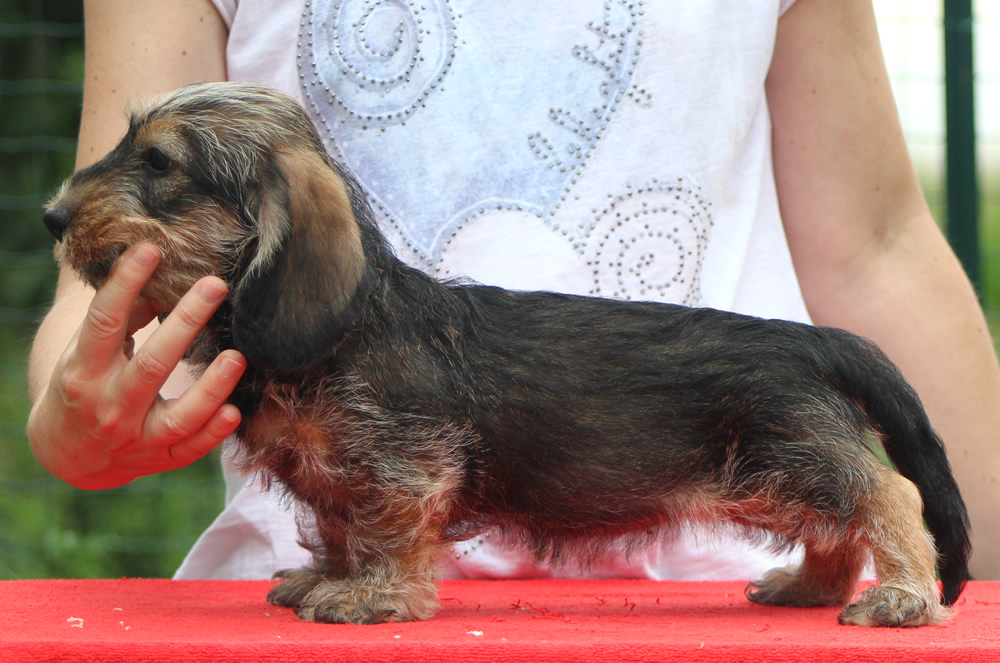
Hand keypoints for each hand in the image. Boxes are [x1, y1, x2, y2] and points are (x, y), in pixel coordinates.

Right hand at [27, 243, 245, 488]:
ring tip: (238, 356)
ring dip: (210, 387)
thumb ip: (122, 313)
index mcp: (84, 368)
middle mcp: (108, 404)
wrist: (68, 452)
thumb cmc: (86, 380)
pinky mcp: (159, 458)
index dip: (124, 283)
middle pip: (151, 363)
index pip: (104, 320)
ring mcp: (135, 436)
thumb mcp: (87, 348)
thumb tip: (155, 262)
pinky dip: (213, 433)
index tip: (151, 249)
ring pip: (177, 415)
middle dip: (186, 323)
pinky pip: (190, 449)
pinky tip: (236, 411)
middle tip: (216, 285)